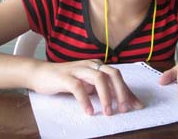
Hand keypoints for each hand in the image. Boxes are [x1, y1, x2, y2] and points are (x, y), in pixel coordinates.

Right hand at [29, 59, 143, 115]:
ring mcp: (78, 69)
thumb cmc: (66, 81)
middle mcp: (90, 65)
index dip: (128, 91)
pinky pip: (78, 87)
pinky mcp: (65, 77)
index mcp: (97, 66)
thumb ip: (101, 90)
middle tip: (124, 109)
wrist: (40, 74)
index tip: (137, 105)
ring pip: (99, 78)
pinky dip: (85, 100)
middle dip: (122, 91)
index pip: (117, 77)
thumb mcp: (87, 85)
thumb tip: (120, 102)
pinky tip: (89, 111)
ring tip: (108, 112)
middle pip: (112, 74)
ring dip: (106, 96)